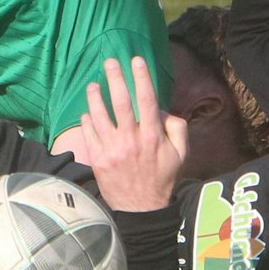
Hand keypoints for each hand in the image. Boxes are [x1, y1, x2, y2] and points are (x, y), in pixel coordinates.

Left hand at [77, 57, 187, 211]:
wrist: (142, 209)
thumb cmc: (162, 178)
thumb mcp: (181, 154)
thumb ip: (176, 128)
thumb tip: (162, 109)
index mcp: (153, 136)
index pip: (147, 99)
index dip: (142, 77)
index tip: (136, 60)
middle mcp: (131, 139)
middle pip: (121, 101)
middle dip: (116, 78)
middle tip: (110, 61)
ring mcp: (112, 149)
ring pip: (100, 114)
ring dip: (96, 96)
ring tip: (93, 84)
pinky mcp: (97, 159)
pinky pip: (89, 133)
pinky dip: (87, 119)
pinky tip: (88, 111)